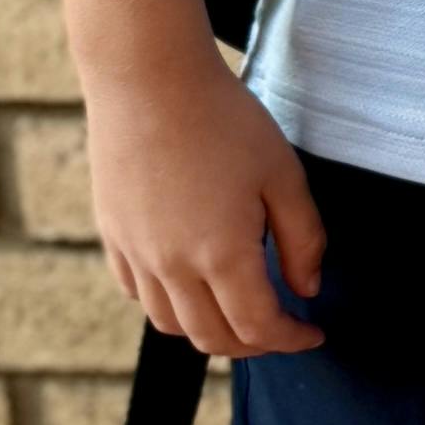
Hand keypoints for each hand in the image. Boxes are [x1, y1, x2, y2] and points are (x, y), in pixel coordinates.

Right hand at [87, 55, 324, 355]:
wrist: (148, 79)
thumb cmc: (224, 120)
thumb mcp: (283, 175)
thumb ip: (303, 240)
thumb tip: (306, 290)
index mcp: (221, 255)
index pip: (258, 327)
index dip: (291, 340)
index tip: (312, 334)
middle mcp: (172, 265)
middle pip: (211, 338)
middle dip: (252, 345)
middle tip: (279, 329)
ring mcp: (136, 252)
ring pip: (169, 323)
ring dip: (207, 330)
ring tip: (236, 310)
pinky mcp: (112, 233)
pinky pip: (136, 291)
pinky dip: (167, 302)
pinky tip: (189, 283)